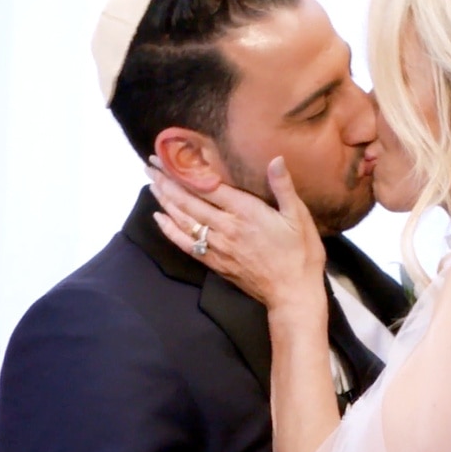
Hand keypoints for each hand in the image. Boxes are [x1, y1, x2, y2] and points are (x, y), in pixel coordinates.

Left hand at [147, 156, 326, 313]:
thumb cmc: (300, 253)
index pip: (207, 186)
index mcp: (246, 212)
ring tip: (151, 184)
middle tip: (149, 165)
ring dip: (165, 201)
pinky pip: (186, 244)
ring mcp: (218, 246)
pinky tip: (159, 218)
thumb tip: (275, 158)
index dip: (184, 171)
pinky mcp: (215, 262)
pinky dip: (170, 230)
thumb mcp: (299, 217)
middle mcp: (227, 227)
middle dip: (167, 182)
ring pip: (184, 220)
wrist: (292, 294)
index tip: (166, 157)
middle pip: (189, 201)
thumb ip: (283, 187)